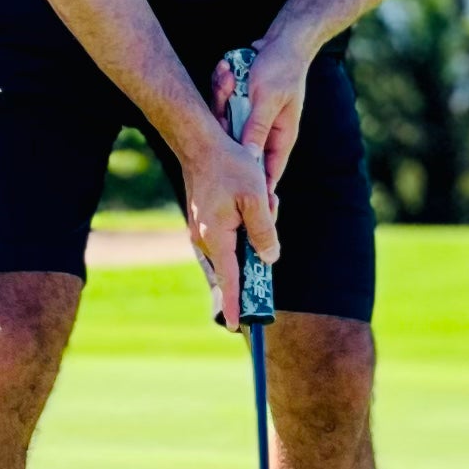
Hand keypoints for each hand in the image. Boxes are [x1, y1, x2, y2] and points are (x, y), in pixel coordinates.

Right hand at [177, 106, 277, 330]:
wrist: (200, 143)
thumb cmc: (230, 166)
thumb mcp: (257, 197)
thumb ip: (264, 231)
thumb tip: (268, 260)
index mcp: (216, 237)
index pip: (229, 279)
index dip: (235, 303)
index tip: (238, 325)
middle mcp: (204, 240)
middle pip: (236, 264)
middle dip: (258, 248)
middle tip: (268, 206)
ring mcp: (201, 232)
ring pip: (234, 249)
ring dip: (253, 231)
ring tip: (261, 194)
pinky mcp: (204, 223)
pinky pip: (228, 237)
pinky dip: (243, 225)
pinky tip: (251, 198)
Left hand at [212, 33, 309, 186]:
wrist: (282, 40)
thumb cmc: (281, 68)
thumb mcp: (268, 99)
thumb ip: (257, 128)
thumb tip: (248, 159)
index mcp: (281, 137)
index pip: (269, 172)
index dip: (255, 186)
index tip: (236, 193)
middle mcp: (267, 131)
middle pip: (239, 147)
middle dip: (225, 127)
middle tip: (223, 100)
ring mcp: (253, 118)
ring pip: (228, 125)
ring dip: (222, 100)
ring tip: (227, 76)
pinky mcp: (242, 105)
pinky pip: (224, 106)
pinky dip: (222, 89)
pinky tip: (225, 70)